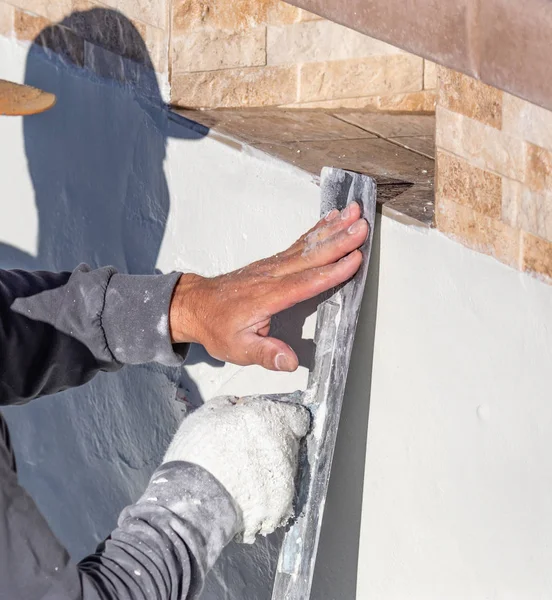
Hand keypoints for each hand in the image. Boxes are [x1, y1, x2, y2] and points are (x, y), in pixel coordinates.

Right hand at [163, 395, 309, 542]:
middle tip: (247, 454)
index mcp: (271, 419)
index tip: (271, 425)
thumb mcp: (207, 413)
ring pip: (284, 473)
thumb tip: (239, 405)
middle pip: (290, 444)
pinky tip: (243, 499)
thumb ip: (230, 405)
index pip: (298, 417)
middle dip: (273, 446)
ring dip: (268, 473)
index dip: (285, 420)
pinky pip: (276, 500)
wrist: (192, 500)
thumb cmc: (197, 451)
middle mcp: (285, 448)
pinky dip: (264, 499)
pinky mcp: (280, 508)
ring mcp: (286, 480)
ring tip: (241, 480)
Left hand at [169, 202, 368, 370]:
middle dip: (339, 241)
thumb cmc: (218, 326)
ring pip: (306, 244)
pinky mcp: (273, 262)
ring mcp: (272, 265)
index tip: (354, 259)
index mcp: (266, 296)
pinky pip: (299, 243)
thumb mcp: (237, 349)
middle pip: (310, 256)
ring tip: (353, 212)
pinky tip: (331, 219)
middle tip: (362, 226)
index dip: (331, 272)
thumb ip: (264, 354)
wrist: (195, 306)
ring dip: (332, 228)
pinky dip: (317, 229)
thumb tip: (289, 361)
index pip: (304, 283)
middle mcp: (271, 275)